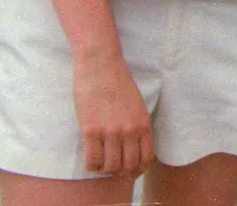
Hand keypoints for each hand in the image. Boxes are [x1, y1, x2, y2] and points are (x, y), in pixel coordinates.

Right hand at [72, 47, 152, 177]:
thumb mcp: (137, 104)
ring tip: (100, 163)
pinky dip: (92, 165)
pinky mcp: (91, 130)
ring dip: (105, 170)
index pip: (146, 158)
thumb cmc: (117, 81)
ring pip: (111, 167)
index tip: (130, 170)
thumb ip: (137, 124)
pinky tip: (91, 159)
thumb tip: (133, 146)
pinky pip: (93, 161)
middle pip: (128, 166)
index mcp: (143, 123)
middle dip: (121, 172)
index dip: (138, 169)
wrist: (100, 64)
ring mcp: (110, 131)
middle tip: (112, 168)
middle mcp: (130, 130)